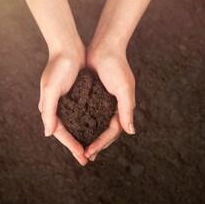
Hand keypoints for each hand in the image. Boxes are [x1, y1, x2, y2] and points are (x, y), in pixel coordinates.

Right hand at [38, 50, 87, 165]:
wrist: (68, 47)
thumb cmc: (59, 66)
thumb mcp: (52, 89)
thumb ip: (48, 111)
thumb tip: (47, 133)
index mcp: (48, 107)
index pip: (60, 133)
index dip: (71, 145)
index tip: (83, 157)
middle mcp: (56, 107)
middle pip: (67, 132)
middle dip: (76, 146)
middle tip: (87, 160)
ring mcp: (65, 102)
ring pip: (74, 125)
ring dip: (82, 137)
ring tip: (91, 149)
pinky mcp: (75, 96)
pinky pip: (80, 115)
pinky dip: (86, 124)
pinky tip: (94, 130)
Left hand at [84, 46, 135, 160]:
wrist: (105, 46)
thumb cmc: (116, 66)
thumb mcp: (124, 89)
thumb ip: (127, 110)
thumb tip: (131, 132)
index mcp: (121, 108)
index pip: (112, 132)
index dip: (101, 144)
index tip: (89, 152)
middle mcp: (112, 107)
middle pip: (104, 132)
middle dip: (95, 144)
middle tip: (84, 156)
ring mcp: (102, 102)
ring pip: (95, 125)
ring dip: (88, 136)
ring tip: (79, 148)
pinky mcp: (92, 96)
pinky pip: (87, 113)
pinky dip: (82, 123)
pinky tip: (73, 129)